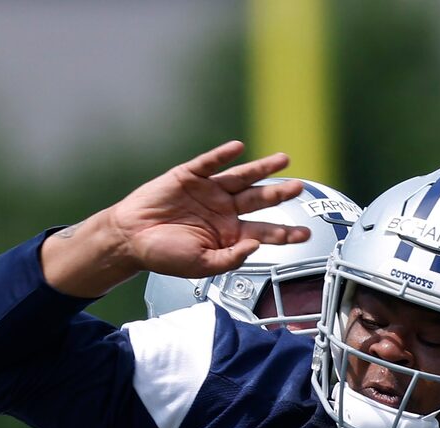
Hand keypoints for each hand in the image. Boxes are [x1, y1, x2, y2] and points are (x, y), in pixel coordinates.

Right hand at [50, 142, 306, 292]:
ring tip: (283, 160)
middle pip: (259, 200)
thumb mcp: (202, 266)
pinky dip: (223, 156)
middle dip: (280, 194)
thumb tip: (255, 246)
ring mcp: (209, 192)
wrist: (132, 239)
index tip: (307, 233)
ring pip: (242, 178)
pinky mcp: (189, 176)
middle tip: (299, 188)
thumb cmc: (166, 256)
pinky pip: (210, 163)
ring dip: (262, 168)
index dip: (286, 233)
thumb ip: (230, 259)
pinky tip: (237, 149)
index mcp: (230, 234)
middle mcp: (224, 210)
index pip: (265, 232)